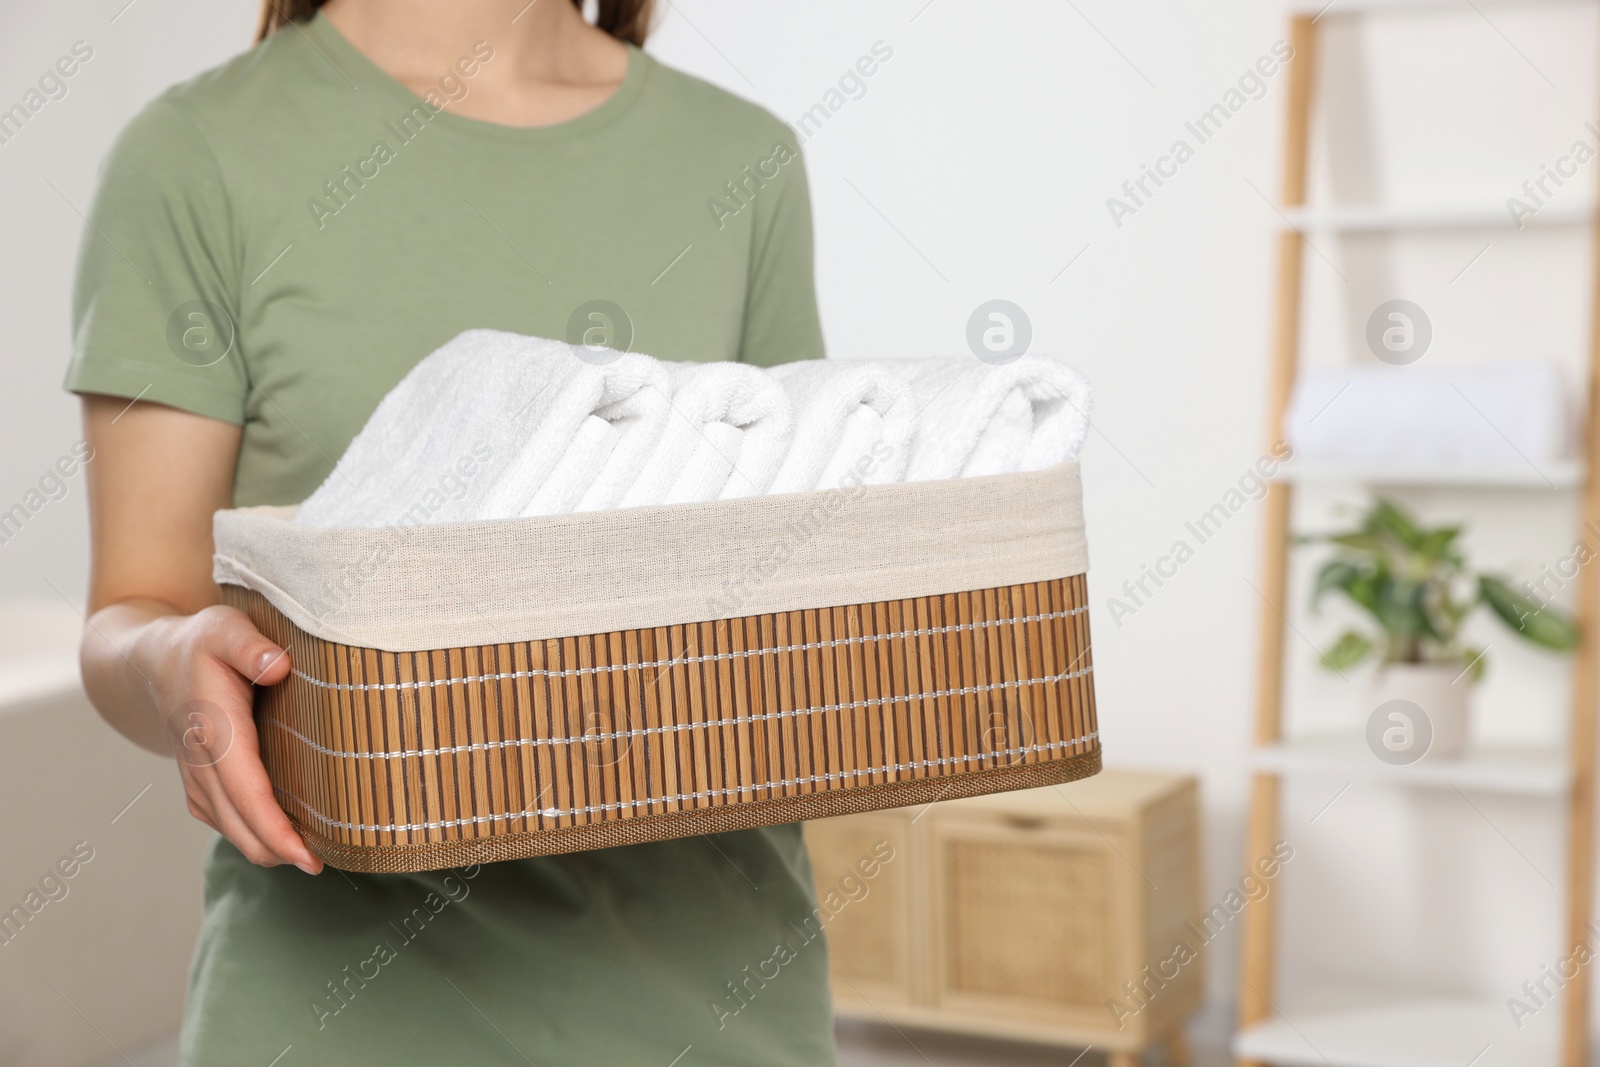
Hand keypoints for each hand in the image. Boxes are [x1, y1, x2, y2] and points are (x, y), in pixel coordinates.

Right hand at [139, 605, 322, 873]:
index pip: (247, 792)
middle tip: (324, 864)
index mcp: (215, 731)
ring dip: (268, 849)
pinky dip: (254, 837)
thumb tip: (279, 665)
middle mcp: (202, 764)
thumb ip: (250, 645)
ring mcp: (198, 779)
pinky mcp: (201, 785)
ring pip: (233, 831)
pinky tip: (284, 841)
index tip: (307, 857)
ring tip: (312, 856)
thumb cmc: (201, 644)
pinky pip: (226, 822)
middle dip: (280, 853)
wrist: (153, 662)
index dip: (276, 829)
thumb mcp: (224, 628)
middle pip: (241, 825)